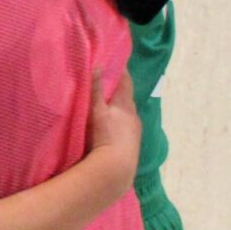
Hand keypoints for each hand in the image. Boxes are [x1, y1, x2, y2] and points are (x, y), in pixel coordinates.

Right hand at [85, 72, 140, 190]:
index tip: (114, 62)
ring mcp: (134, 131)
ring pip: (126, 113)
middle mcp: (134, 115)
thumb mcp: (96, 110)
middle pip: (126, 98)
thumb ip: (95, 89)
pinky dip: (118, 121)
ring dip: (118, 107)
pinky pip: (125, 126)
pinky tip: (110, 127)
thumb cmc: (105, 135)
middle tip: (105, 82)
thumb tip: (97, 65)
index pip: (126, 82)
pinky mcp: (131, 144)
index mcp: (125, 104)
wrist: (116, 167)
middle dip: (117, 90)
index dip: (120, 71)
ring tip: (105, 105)